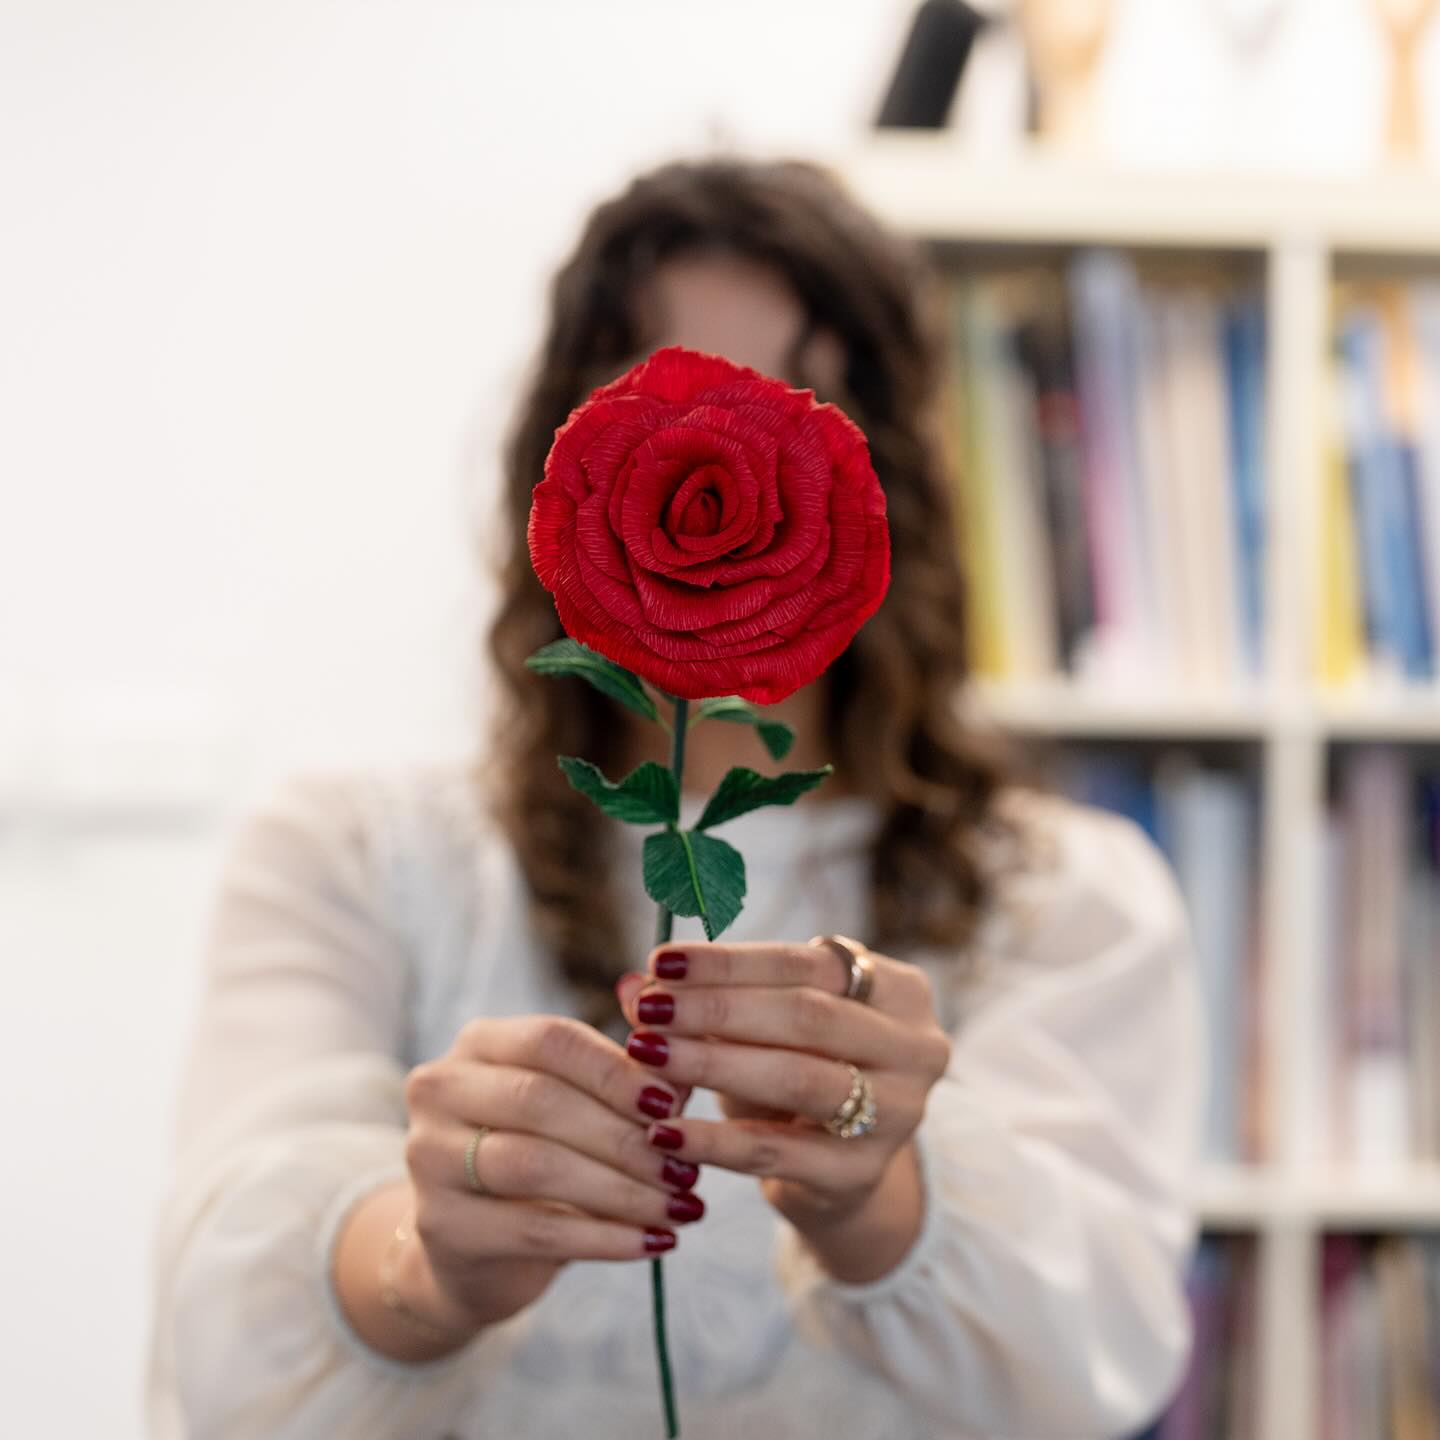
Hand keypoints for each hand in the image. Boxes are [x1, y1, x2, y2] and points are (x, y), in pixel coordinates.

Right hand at [394, 1014, 704, 1336]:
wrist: (476, 1249)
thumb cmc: (548, 1154)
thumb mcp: (585, 1106)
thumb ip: (632, 1073)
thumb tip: (682, 1037)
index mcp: (480, 1042)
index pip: (552, 1040)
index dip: (616, 1072)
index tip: (674, 1108)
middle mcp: (442, 1088)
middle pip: (541, 1100)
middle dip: (624, 1137)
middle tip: (686, 1168)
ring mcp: (429, 1155)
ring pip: (536, 1164)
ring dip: (621, 1189)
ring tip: (680, 1208)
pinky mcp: (441, 1223)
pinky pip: (533, 1228)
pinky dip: (603, 1237)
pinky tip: (652, 1244)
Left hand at [616, 940, 951, 1281]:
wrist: (836, 1172)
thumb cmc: (797, 1071)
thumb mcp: (761, 1029)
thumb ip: (702, 1000)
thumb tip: (630, 979)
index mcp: (899, 991)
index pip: (806, 962)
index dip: (729, 961)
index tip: (660, 960)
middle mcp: (915, 1047)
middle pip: (807, 1015)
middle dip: (718, 1007)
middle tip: (648, 1009)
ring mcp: (897, 1114)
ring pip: (797, 1077)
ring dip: (713, 1062)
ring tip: (646, 1054)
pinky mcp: (860, 1174)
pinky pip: (776, 1152)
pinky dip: (714, 1141)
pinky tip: (661, 1132)